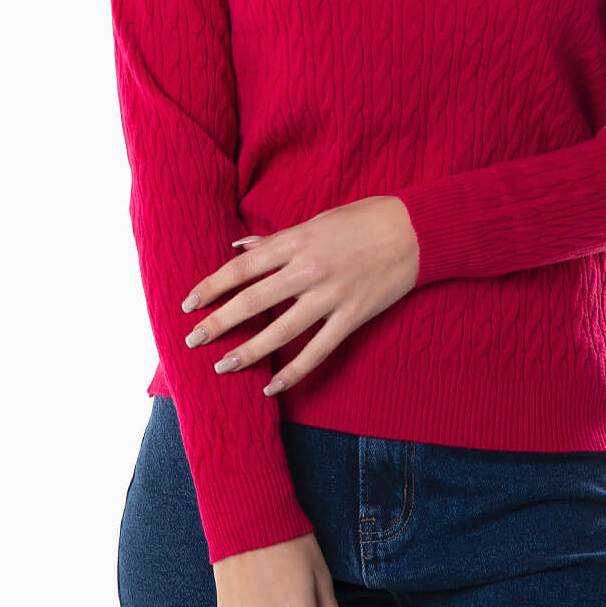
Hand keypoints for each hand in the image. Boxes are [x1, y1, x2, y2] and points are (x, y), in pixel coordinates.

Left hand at [182, 196, 418, 395]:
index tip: (189, 303)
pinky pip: (318, 350)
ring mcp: (331, 295)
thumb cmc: (364, 219)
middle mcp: (309, 269)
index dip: (212, 286)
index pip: (242, 267)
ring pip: (280, 330)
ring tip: (223, 366)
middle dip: (219, 321)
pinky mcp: (353, 315)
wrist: (416, 230)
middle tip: (192, 339)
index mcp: (296, 241)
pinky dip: (294, 371)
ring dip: (248, 351)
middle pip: (253, 299)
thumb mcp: (316, 220)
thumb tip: (240, 247)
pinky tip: (273, 387)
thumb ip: (277, 239)